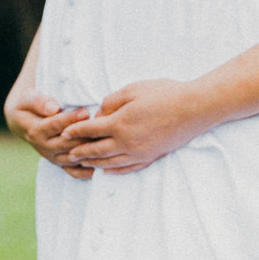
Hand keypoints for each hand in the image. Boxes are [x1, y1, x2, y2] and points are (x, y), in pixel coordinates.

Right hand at [4, 86, 92, 179]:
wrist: (23, 121)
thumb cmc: (28, 105)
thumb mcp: (27, 98)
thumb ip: (38, 101)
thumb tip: (53, 108)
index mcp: (36, 131)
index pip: (55, 125)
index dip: (70, 119)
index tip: (85, 111)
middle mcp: (44, 147)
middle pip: (67, 144)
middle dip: (83, 135)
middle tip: (100, 126)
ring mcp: (53, 158)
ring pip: (73, 158)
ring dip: (88, 152)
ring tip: (105, 142)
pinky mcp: (60, 164)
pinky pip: (74, 172)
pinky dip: (87, 171)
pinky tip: (101, 166)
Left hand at [58, 79, 205, 172]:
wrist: (195, 108)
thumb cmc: (165, 94)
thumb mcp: (133, 89)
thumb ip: (112, 101)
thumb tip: (99, 114)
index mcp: (119, 123)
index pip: (90, 130)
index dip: (75, 132)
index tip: (64, 133)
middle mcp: (126, 142)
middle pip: (96, 150)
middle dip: (80, 151)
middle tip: (68, 153)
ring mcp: (139, 152)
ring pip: (110, 162)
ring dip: (94, 163)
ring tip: (83, 163)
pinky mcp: (151, 157)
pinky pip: (128, 168)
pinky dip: (114, 170)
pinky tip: (107, 170)